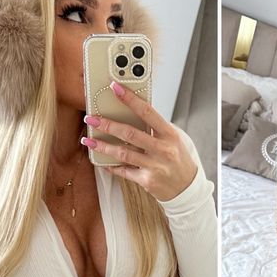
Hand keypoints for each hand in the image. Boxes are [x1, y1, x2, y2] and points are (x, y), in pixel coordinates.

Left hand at [82, 80, 197, 201]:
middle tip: (91, 118)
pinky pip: (124, 171)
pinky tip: (101, 161)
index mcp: (169, 135)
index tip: (115, 88)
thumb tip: (133, 112)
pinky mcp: (147, 181)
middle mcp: (162, 150)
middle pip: (130, 134)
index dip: (130, 99)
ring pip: (123, 153)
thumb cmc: (179, 159)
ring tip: (88, 140)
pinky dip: (111, 166)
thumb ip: (157, 127)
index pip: (147, 112)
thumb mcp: (175, 139)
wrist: (188, 188)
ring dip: (103, 146)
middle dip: (108, 124)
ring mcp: (154, 166)